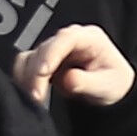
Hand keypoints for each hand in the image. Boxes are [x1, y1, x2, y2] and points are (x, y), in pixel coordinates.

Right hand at [22, 24, 136, 107]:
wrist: (110, 88)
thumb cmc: (113, 82)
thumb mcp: (107, 85)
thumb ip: (87, 82)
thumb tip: (66, 79)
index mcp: (89, 37)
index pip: (66, 38)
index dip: (51, 53)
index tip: (43, 72)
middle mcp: (68, 39)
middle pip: (44, 49)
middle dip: (36, 73)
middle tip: (37, 96)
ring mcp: (54, 49)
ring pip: (30, 57)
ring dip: (27, 77)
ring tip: (34, 98)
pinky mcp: (43, 61)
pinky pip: (25, 66)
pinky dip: (23, 79)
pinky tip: (29, 93)